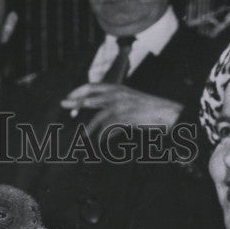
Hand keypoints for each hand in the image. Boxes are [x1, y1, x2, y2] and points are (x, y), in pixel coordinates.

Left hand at [61, 83, 182, 134]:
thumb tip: (95, 107)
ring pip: (97, 118)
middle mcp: (117, 94)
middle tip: (63, 106)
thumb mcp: (128, 98)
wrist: (166, 112)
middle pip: (89, 98)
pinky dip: (103, 137)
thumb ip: (113, 100)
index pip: (92, 86)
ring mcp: (121, 106)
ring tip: (82, 138)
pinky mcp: (125, 118)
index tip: (68, 97)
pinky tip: (100, 142)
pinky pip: (108, 129)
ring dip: (88, 130)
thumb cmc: (147, 108)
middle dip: (75, 103)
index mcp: (117, 87)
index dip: (78, 91)